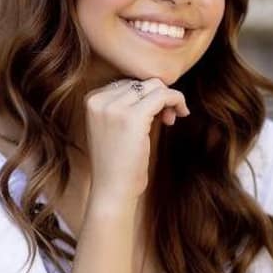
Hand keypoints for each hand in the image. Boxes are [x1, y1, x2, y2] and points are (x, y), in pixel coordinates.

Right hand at [84, 78, 189, 202]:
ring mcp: (114, 107)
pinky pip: (164, 95)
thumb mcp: (115, 127)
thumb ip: (127, 105)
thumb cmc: (117, 163)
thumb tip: (157, 86)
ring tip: (171, 119)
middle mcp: (99, 99)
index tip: (156, 115)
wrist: (112, 190)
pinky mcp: (132, 117)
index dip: (147, 96)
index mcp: (92, 99)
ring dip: (170, 99)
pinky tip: (181, 114)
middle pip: (142, 82)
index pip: (128, 83)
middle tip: (167, 119)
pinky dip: (177, 100)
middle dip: (159, 97)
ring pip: (155, 86)